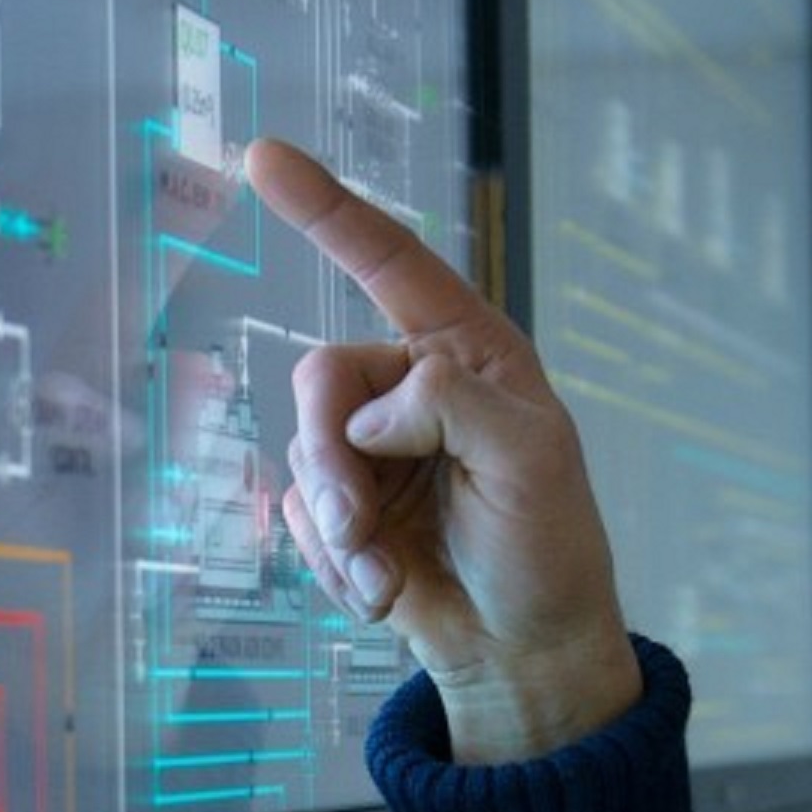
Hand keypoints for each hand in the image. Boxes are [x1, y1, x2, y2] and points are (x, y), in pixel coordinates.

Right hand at [245, 138, 640, 763]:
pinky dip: (332, 561)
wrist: (519, 653)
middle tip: (361, 525)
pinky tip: (382, 590)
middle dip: (331, 460)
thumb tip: (370, 413)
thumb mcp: (531, 462)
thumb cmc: (548, 550)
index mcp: (466, 354)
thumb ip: (452, 405)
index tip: (264, 158)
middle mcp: (411, 389)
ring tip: (387, 577)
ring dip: (338, 528)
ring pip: (301, 453)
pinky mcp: (342, 508)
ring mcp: (371, 449)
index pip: (390, 263)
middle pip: (320, 378)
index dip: (326, 208)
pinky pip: (296, 513)